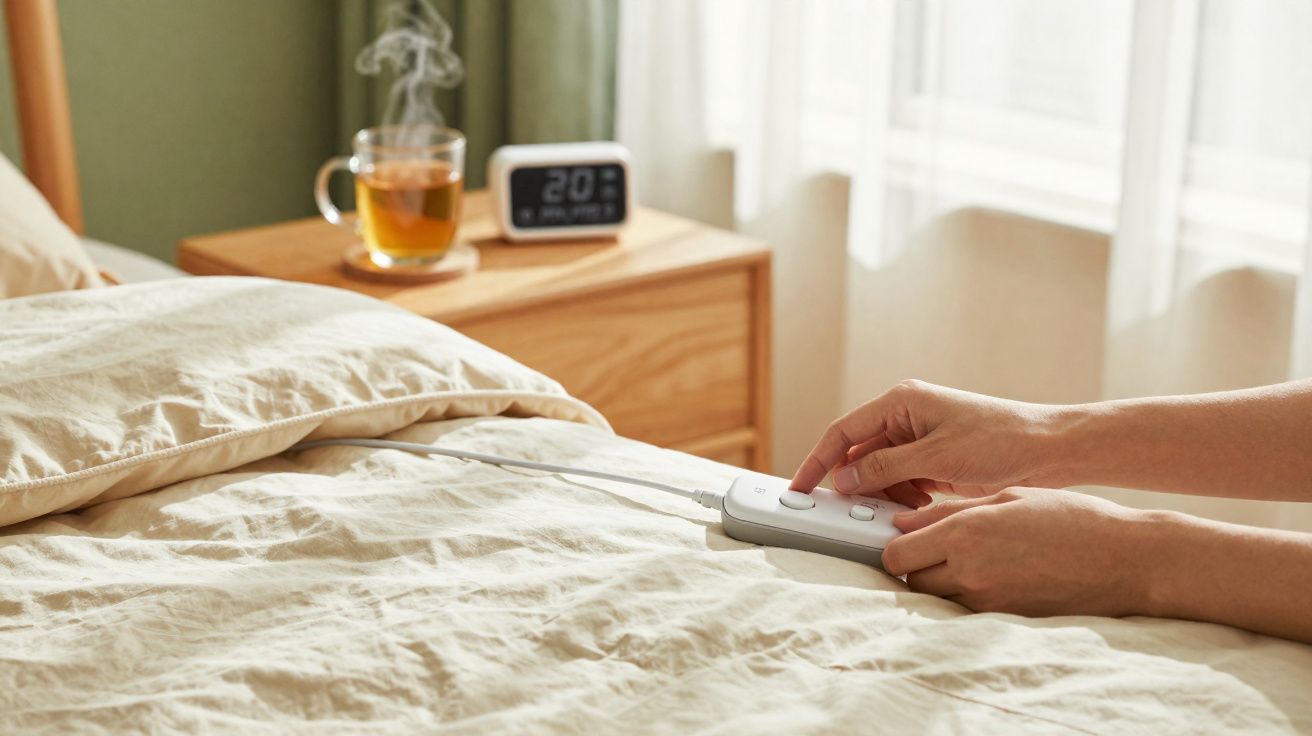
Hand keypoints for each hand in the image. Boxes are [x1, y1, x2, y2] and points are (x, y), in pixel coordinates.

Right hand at [790, 379, 1065, 507]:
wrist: (1051, 450)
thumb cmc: (1001, 441)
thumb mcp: (936, 458)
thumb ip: (885, 469)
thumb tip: (844, 480)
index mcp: (901, 402)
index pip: (843, 432)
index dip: (817, 461)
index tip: (800, 488)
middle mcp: (906, 416)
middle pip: (859, 453)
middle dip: (854, 484)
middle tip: (846, 512)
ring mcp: (920, 438)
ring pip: (880, 471)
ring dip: (882, 494)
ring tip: (897, 511)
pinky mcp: (935, 459)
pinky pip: (902, 480)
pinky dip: (902, 497)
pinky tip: (916, 508)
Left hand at [882, 488, 1149, 616]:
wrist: (1125, 559)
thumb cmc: (1071, 519)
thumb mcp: (1006, 498)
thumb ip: (949, 511)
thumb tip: (903, 522)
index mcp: (965, 532)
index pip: (896, 555)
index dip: (896, 549)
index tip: (907, 540)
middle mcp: (969, 570)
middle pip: (911, 582)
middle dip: (916, 568)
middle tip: (937, 552)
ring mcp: (987, 601)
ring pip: (937, 600)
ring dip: (940, 585)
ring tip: (970, 563)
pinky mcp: (1005, 620)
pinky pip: (966, 612)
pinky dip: (967, 598)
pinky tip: (992, 578)